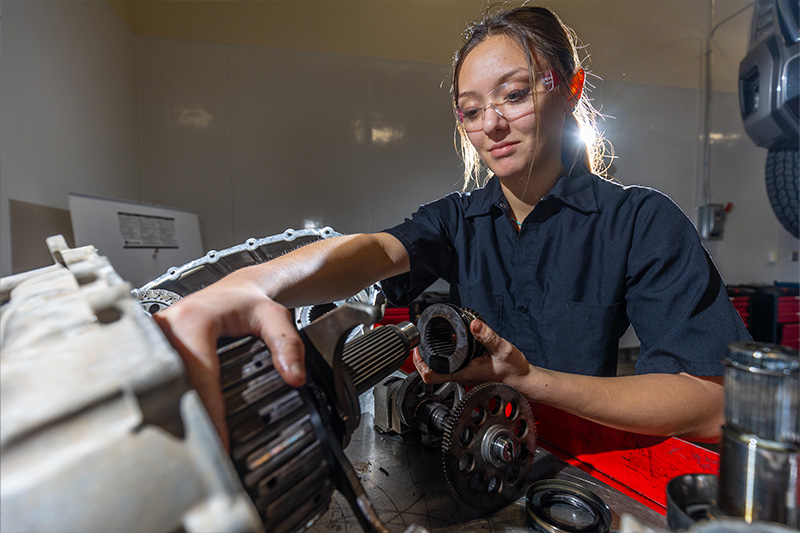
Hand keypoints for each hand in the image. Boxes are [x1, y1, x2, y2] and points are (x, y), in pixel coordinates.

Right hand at [154, 277, 305, 448]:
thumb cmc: (249, 302)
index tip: (218, 444)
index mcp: (192, 320)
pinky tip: (176, 425)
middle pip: (169, 386)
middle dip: (185, 421)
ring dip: (171, 416)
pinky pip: (153, 382)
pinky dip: (165, 405)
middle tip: (200, 454)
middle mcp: (165, 328)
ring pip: (155, 387)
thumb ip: (288, 345)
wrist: (233, 288)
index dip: (209, 413)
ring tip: (187, 447)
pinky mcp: (150, 348)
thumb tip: (295, 377)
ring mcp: (153, 338)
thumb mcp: (275, 317)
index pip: (199, 376)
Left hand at [413, 319, 531, 389]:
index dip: (419, 363)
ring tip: (431, 341)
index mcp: (464, 373)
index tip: (416, 350)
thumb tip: (474, 324)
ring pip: (442, 370)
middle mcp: (462, 377)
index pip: (431, 375)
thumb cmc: (514, 370)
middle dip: (422, 358)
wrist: (525, 381)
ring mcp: (465, 376)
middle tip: (419, 343)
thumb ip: (487, 335)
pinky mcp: (471, 373)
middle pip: (432, 373)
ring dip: (433, 357)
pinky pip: (452, 366)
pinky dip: (446, 356)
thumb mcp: (501, 348)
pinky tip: (451, 344)